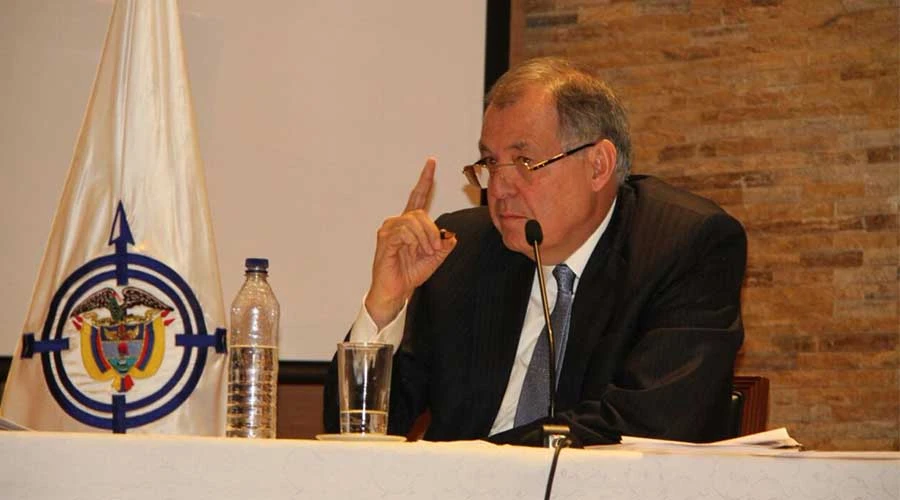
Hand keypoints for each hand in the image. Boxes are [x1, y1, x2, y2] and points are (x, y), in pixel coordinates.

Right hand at [365, 158, 456, 327]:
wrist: (397, 291)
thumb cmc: (411, 274)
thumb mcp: (435, 259)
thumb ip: (444, 245)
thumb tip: (451, 236)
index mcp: (410, 224)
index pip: (418, 196)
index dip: (425, 179)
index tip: (431, 161)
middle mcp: (398, 222)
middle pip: (420, 213)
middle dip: (432, 231)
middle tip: (435, 248)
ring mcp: (390, 229)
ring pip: (414, 221)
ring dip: (425, 237)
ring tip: (426, 252)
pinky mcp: (385, 238)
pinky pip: (404, 231)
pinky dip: (415, 241)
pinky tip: (414, 251)